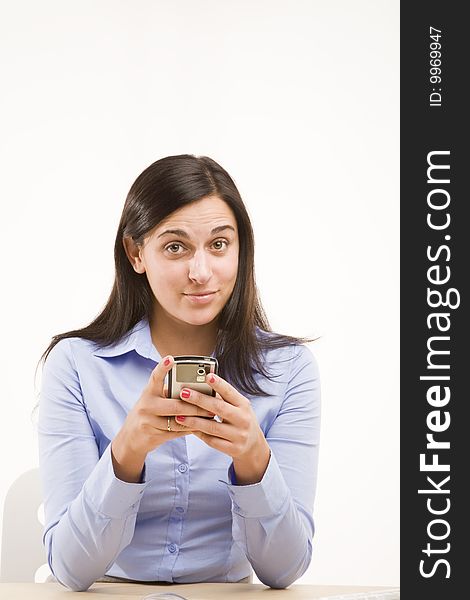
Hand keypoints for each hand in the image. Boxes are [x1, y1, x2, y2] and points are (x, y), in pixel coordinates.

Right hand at [111, 355, 213, 481]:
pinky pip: (177, 432)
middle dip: (196, 405)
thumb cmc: (148, 413)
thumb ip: (168, 392)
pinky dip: (190, 428)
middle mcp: (147, 405)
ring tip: (211, 415)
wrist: (131, 438)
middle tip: (211, 402)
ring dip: (197, 418)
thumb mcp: (153, 399)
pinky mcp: (154, 435)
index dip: (163, 367)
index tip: (171, 358)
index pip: (155, 377)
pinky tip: (201, 426)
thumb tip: (194, 386)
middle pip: (175, 404)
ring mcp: (149, 421)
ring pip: (178, 420)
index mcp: (148, 392)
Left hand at [174, 373, 270, 483]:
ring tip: (179, 415)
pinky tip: (188, 428)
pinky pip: (211, 441)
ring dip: (194, 420)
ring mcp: (239, 435)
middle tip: (184, 393)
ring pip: (212, 427)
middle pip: (219, 408)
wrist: (253, 445)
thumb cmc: (240, 419)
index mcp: (244, 405)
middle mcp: (243, 419)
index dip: (219, 384)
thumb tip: (201, 384)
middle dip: (199, 400)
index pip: (230, 392)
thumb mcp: (237, 407)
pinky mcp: (233, 449)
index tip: (207, 376)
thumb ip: (222, 398)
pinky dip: (199, 433)